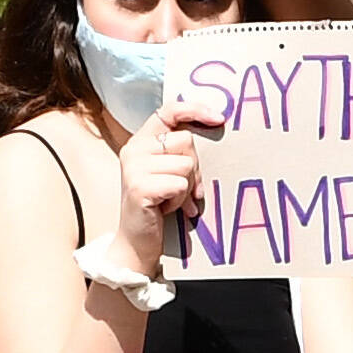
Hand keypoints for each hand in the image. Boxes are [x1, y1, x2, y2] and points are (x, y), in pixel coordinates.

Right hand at [116, 99, 222, 247]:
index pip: (168, 111)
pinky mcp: (139, 187)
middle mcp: (133, 150)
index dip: (194, 109)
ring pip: (186, 165)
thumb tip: (214, 127)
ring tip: (170, 199)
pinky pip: (180, 184)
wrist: (136, 242)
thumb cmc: (157, 206)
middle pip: (186, 141)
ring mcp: (133, 168)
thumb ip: (179, 152)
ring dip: (186, 188)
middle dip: (194, 168)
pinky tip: (165, 208)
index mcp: (140, 142)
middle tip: (183, 189)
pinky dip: (180, 201)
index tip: (219, 118)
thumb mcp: (167, 172)